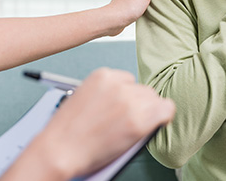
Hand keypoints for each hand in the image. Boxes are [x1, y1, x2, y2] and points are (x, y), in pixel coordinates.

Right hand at [3, 68, 175, 179]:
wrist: (59, 150)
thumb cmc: (65, 132)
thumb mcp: (82, 97)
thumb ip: (105, 94)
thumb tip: (123, 103)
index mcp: (103, 76)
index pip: (128, 81)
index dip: (128, 97)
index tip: (124, 109)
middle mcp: (119, 85)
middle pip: (143, 91)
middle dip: (139, 106)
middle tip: (129, 122)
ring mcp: (130, 101)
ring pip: (154, 100)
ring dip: (148, 113)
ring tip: (134, 128)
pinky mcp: (139, 120)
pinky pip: (166, 111)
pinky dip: (163, 118)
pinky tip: (155, 125)